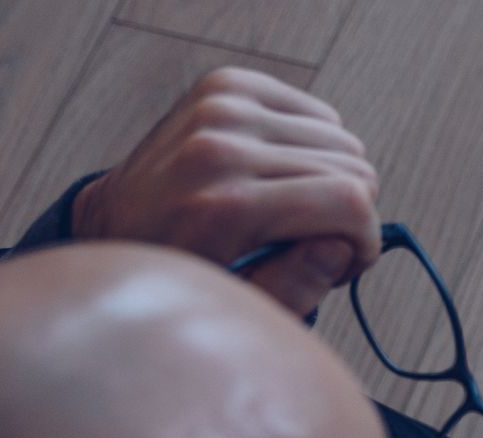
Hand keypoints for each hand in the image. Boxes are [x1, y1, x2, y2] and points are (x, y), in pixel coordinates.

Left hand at [70, 67, 380, 316]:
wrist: (117, 224)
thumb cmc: (181, 273)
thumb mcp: (241, 307)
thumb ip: (297, 287)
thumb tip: (343, 246)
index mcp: (226, 205)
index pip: (349, 200)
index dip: (365, 243)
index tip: (342, 266)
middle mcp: (221, 145)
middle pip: (352, 168)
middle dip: (348, 216)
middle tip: (313, 244)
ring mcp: (220, 106)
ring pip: (341, 140)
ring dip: (332, 181)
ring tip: (297, 211)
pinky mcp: (224, 85)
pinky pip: (317, 115)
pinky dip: (312, 148)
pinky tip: (284, 176)